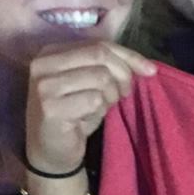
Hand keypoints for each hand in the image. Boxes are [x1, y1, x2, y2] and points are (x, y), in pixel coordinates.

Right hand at [26, 41, 156, 173]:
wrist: (51, 149)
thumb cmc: (74, 113)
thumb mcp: (94, 84)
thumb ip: (113, 68)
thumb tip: (149, 68)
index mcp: (52, 52)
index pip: (99, 44)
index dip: (129, 56)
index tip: (150, 71)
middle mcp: (43, 64)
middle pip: (100, 56)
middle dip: (122, 76)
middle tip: (122, 95)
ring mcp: (44, 85)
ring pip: (100, 78)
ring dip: (109, 96)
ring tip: (98, 107)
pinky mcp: (50, 107)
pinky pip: (94, 100)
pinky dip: (99, 110)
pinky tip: (86, 118)